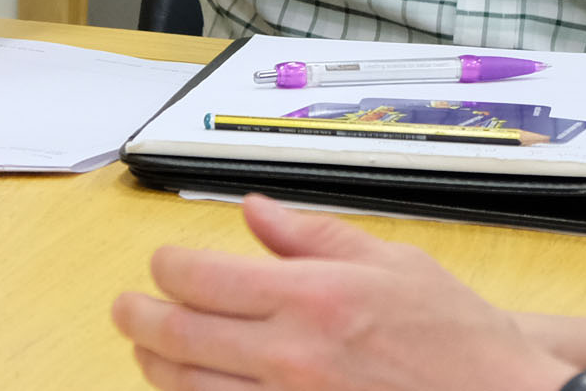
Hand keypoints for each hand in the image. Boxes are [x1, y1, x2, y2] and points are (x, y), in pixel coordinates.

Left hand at [110, 195, 579, 390]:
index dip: (167, 266)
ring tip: (151, 351)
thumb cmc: (458, 341)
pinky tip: (194, 388)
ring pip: (187, 387)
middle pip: (177, 336)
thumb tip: (256, 212)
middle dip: (138, 319)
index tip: (164, 265)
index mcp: (311, 297)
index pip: (198, 276)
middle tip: (126, 310)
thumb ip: (314, 235)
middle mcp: (290, 355)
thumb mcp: (394, 263)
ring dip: (157, 366)